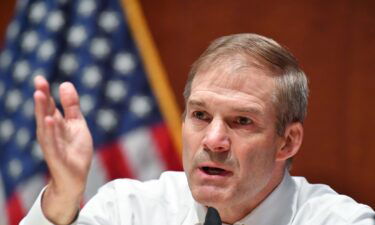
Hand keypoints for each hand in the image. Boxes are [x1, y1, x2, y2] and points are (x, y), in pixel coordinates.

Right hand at [34, 76, 92, 223]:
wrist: (76, 177)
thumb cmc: (75, 150)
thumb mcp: (77, 123)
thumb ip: (71, 106)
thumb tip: (65, 83)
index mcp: (56, 124)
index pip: (49, 105)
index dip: (46, 92)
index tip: (40, 78)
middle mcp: (50, 132)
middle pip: (45, 112)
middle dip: (42, 98)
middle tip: (38, 82)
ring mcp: (51, 144)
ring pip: (45, 125)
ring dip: (42, 111)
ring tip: (40, 95)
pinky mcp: (55, 156)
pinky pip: (51, 142)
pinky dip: (50, 131)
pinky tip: (49, 120)